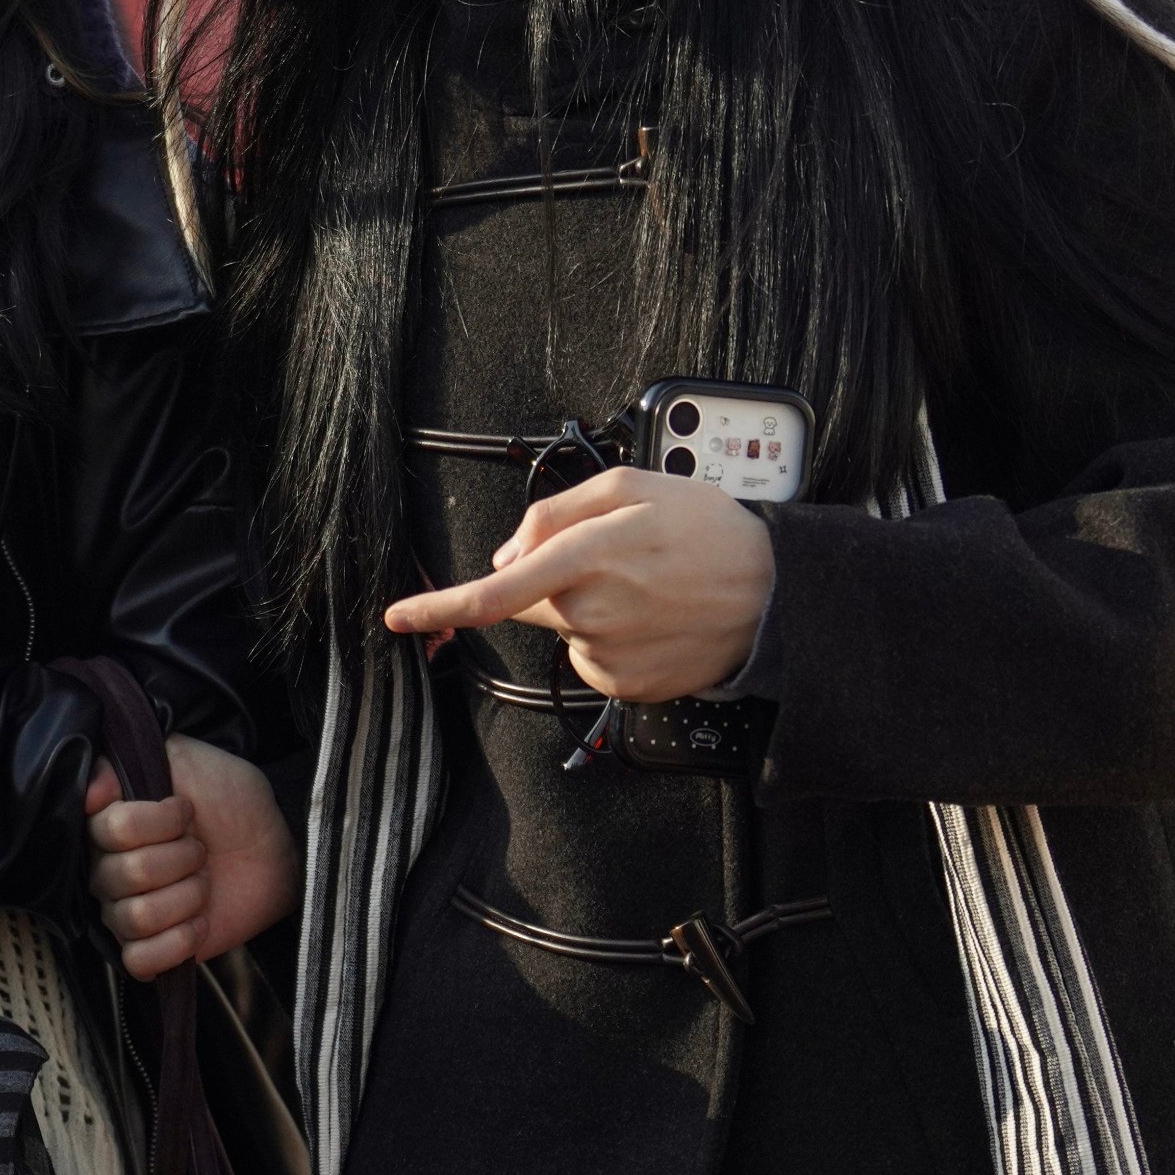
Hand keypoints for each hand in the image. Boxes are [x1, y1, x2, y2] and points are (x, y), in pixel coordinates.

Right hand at [87, 736, 297, 979]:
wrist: (274, 849)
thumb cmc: (229, 799)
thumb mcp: (185, 759)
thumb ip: (128, 764)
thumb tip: (91, 792)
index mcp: (109, 823)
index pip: (111, 829)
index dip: (159, 822)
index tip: (186, 809)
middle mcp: (107, 869)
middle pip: (125, 875)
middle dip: (181, 859)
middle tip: (201, 849)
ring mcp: (125, 912)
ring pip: (134, 917)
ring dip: (186, 897)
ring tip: (204, 883)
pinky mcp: (150, 950)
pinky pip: (138, 961)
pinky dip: (175, 944)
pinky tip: (199, 923)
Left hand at [383, 466, 771, 701]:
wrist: (775, 595)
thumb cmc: (706, 531)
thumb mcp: (632, 488)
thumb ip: (555, 512)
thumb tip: (505, 554)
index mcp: (591, 555)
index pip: (498, 590)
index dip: (442, 606)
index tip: (399, 616)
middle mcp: (595, 611)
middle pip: (532, 599)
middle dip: (553, 578)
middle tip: (617, 560)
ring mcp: (610, 655)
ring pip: (563, 628)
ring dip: (586, 606)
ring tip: (646, 588)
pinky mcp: (626, 686)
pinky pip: (590, 658)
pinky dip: (608, 638)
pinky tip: (650, 620)